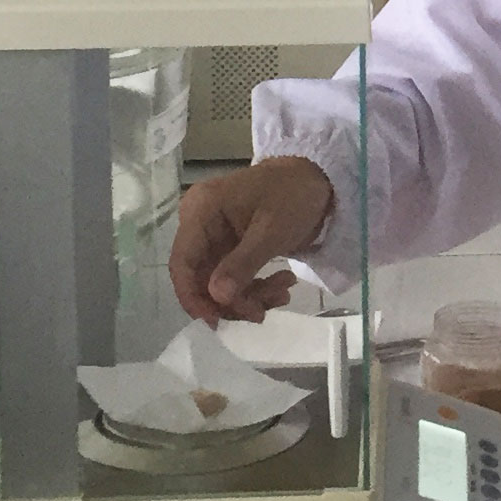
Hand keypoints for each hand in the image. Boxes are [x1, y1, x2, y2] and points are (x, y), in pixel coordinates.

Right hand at [169, 158, 335, 322]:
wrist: (318, 179)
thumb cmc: (293, 195)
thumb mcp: (271, 231)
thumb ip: (242, 264)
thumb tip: (216, 297)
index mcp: (201, 211)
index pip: (182, 262)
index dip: (193, 296)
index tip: (215, 321)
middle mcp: (200, 224)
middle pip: (200, 277)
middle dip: (231, 300)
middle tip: (261, 312)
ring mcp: (216, 236)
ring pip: (219, 283)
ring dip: (249, 296)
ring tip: (283, 293)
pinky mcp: (232, 247)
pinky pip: (234, 277)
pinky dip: (256, 288)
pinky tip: (283, 286)